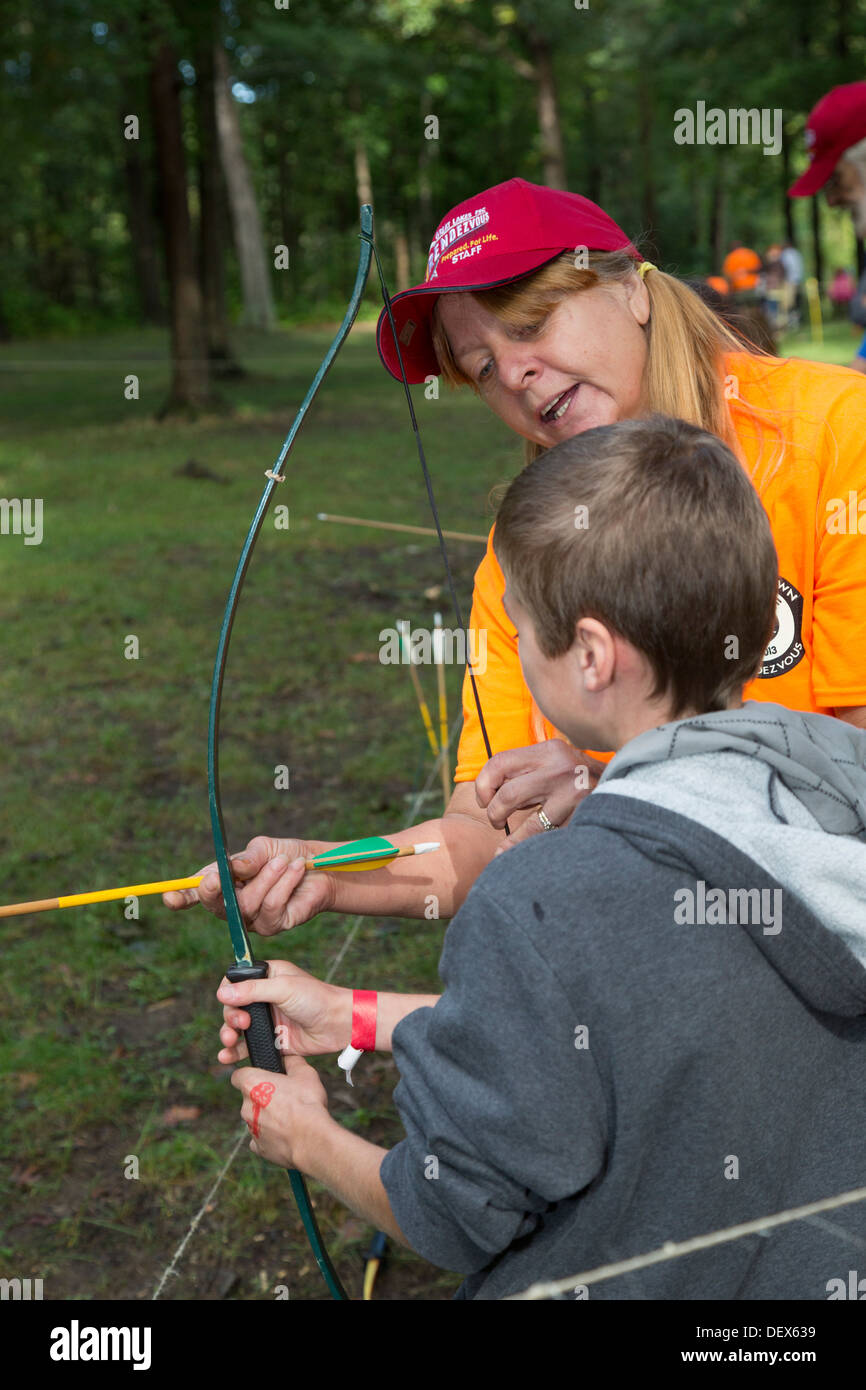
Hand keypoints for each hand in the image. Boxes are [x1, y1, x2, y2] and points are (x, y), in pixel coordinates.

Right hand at [162, 835, 334, 934]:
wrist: (319, 867)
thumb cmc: (286, 856)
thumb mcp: (264, 849)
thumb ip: (247, 858)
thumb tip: (232, 868)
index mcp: (224, 885)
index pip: (196, 895)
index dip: (180, 898)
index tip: (168, 896)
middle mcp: (234, 906)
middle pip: (215, 906)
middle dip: (216, 890)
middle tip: (221, 874)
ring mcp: (253, 919)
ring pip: (247, 905)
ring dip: (266, 878)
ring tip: (283, 860)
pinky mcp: (275, 925)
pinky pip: (272, 907)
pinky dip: (284, 884)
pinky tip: (296, 870)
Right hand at [217, 957, 350, 1060]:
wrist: (339, 1024)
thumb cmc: (317, 999)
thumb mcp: (284, 988)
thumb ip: (253, 991)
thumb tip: (222, 994)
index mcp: (268, 977)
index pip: (237, 981)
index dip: (228, 991)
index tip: (229, 1001)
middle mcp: (265, 997)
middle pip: (233, 1006)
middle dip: (230, 1016)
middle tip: (241, 1023)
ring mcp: (267, 1020)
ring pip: (237, 1027)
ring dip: (228, 1034)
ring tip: (229, 1041)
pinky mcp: (271, 1040)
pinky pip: (247, 1046)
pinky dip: (234, 1052)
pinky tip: (226, 1057)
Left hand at [232, 1057, 331, 1169]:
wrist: (311, 1138)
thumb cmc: (307, 1103)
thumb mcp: (304, 1072)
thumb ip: (292, 1061)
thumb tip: (288, 1058)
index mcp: (251, 1084)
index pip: (238, 1075)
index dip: (251, 1075)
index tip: (264, 1077)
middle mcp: (245, 1107)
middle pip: (249, 1098)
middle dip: (263, 1097)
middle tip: (285, 1097)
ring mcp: (250, 1129)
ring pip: (255, 1118)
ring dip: (268, 1116)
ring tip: (291, 1117)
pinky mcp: (258, 1147)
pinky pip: (260, 1138)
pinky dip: (270, 1136)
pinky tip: (286, 1133)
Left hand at [475, 739, 602, 849]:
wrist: (630, 786)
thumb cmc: (581, 780)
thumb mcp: (557, 763)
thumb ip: (527, 772)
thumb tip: (488, 792)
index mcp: (550, 750)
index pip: (500, 762)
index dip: (483, 784)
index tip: (483, 800)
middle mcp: (560, 767)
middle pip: (508, 793)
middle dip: (494, 812)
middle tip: (496, 820)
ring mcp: (574, 794)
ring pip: (527, 821)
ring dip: (509, 837)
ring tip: (503, 847)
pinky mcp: (583, 816)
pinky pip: (545, 836)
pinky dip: (526, 847)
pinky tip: (516, 855)